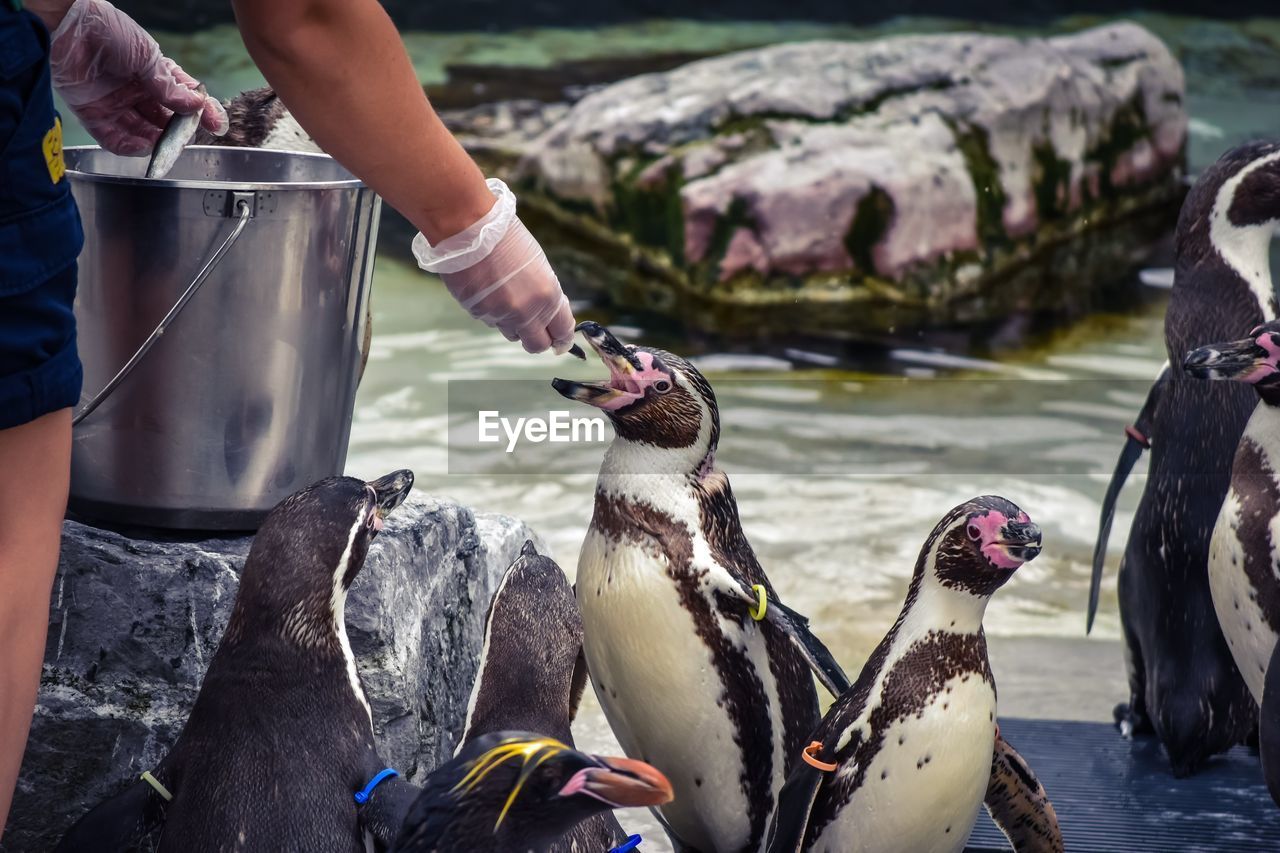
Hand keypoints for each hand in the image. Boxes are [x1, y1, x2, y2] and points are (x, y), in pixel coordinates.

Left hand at [48, 0, 226, 155]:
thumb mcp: (148, 57)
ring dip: (153, 141)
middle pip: (162, 120)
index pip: (181, 98)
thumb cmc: (109, 30)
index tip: (215, 126)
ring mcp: (114, 102)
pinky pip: (113, 137)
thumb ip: (169, 87)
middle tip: (184, 138)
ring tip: (162, 144)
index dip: (199, 112)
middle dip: (175, 131)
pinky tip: (141, 146)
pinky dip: (128, 145)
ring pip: (140, 131)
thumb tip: (195, 105)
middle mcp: (135, 90)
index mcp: (152, 73)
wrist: (68, 24)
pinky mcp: (92, 112)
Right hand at [413, 179, 575, 353]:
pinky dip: (492, 311)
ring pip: (512, 332)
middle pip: (537, 345)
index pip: (562, 331)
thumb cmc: (507, 238)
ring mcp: (500, 316)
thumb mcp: (539, 266)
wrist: (469, 227)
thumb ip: (545, 294)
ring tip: (505, 294)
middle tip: (535, 329)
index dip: (562, 337)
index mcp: (548, 297)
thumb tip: (547, 315)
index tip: (560, 339)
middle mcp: (526, 312)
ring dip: (513, 323)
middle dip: (538, 339)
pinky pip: (491, 321)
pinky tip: (487, 287)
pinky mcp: (479, 314)